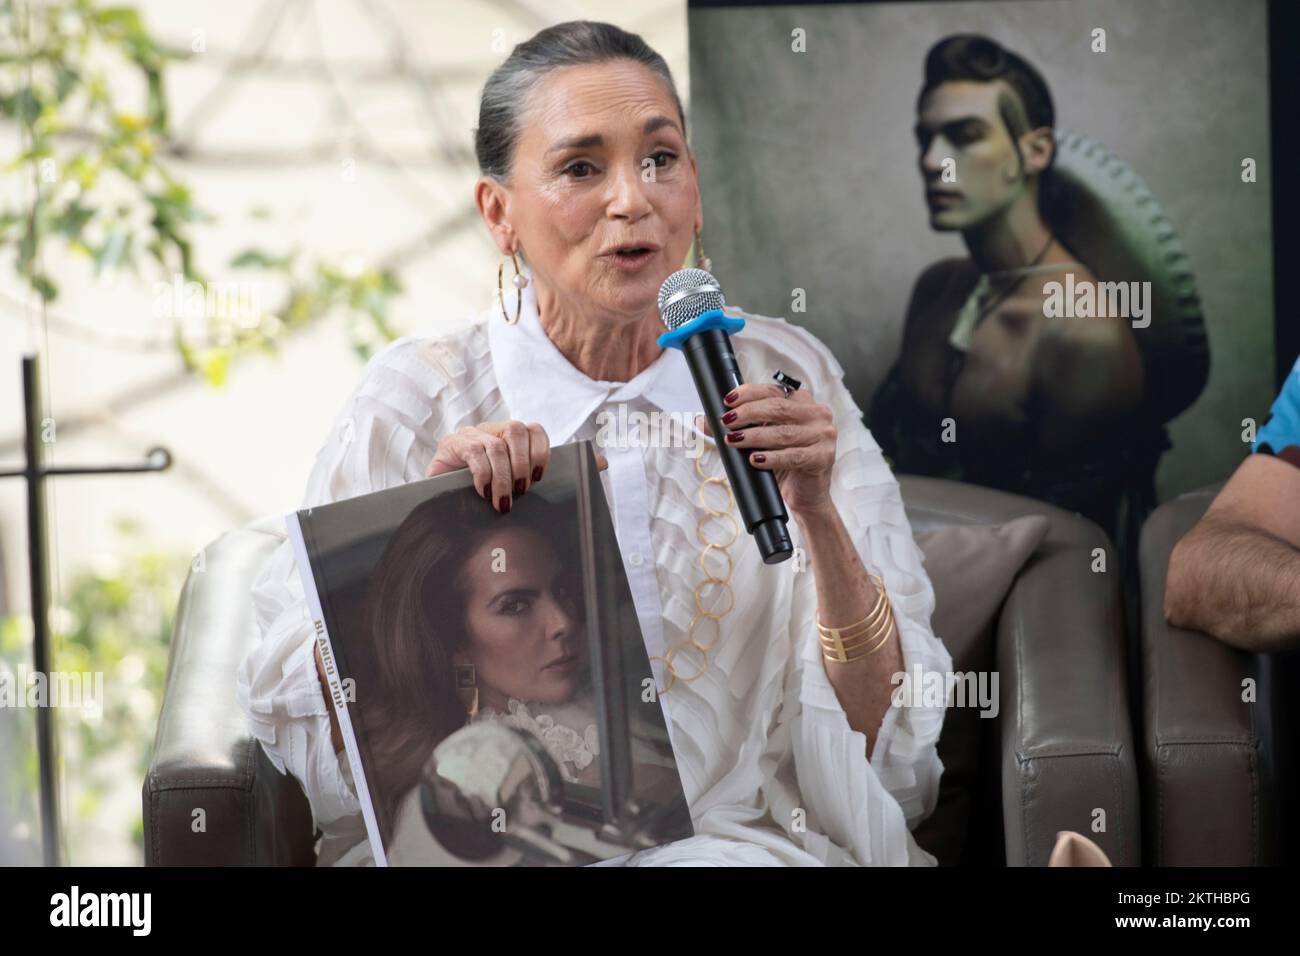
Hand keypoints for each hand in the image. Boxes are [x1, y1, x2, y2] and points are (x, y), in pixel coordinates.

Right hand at [426, 421, 606, 511]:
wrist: (443, 500)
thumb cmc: (487, 493)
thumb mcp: (521, 483)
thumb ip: (559, 472)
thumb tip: (603, 462)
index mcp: (512, 437)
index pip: (535, 429)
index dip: (541, 452)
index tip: (540, 479)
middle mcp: (492, 430)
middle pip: (516, 430)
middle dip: (523, 463)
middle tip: (522, 491)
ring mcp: (471, 435)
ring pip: (495, 444)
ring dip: (503, 475)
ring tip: (503, 501)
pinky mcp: (452, 445)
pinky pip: (473, 452)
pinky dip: (483, 474)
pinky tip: (483, 492)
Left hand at [696, 383, 836, 516]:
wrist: (805, 496)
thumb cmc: (784, 465)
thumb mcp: (758, 442)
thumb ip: (736, 428)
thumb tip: (702, 420)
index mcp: (802, 402)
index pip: (773, 391)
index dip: (748, 394)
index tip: (728, 401)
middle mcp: (816, 414)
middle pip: (778, 408)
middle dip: (748, 414)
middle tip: (726, 422)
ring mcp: (823, 435)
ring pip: (783, 432)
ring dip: (755, 436)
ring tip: (734, 440)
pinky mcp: (823, 456)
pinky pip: (793, 455)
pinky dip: (772, 458)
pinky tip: (755, 460)